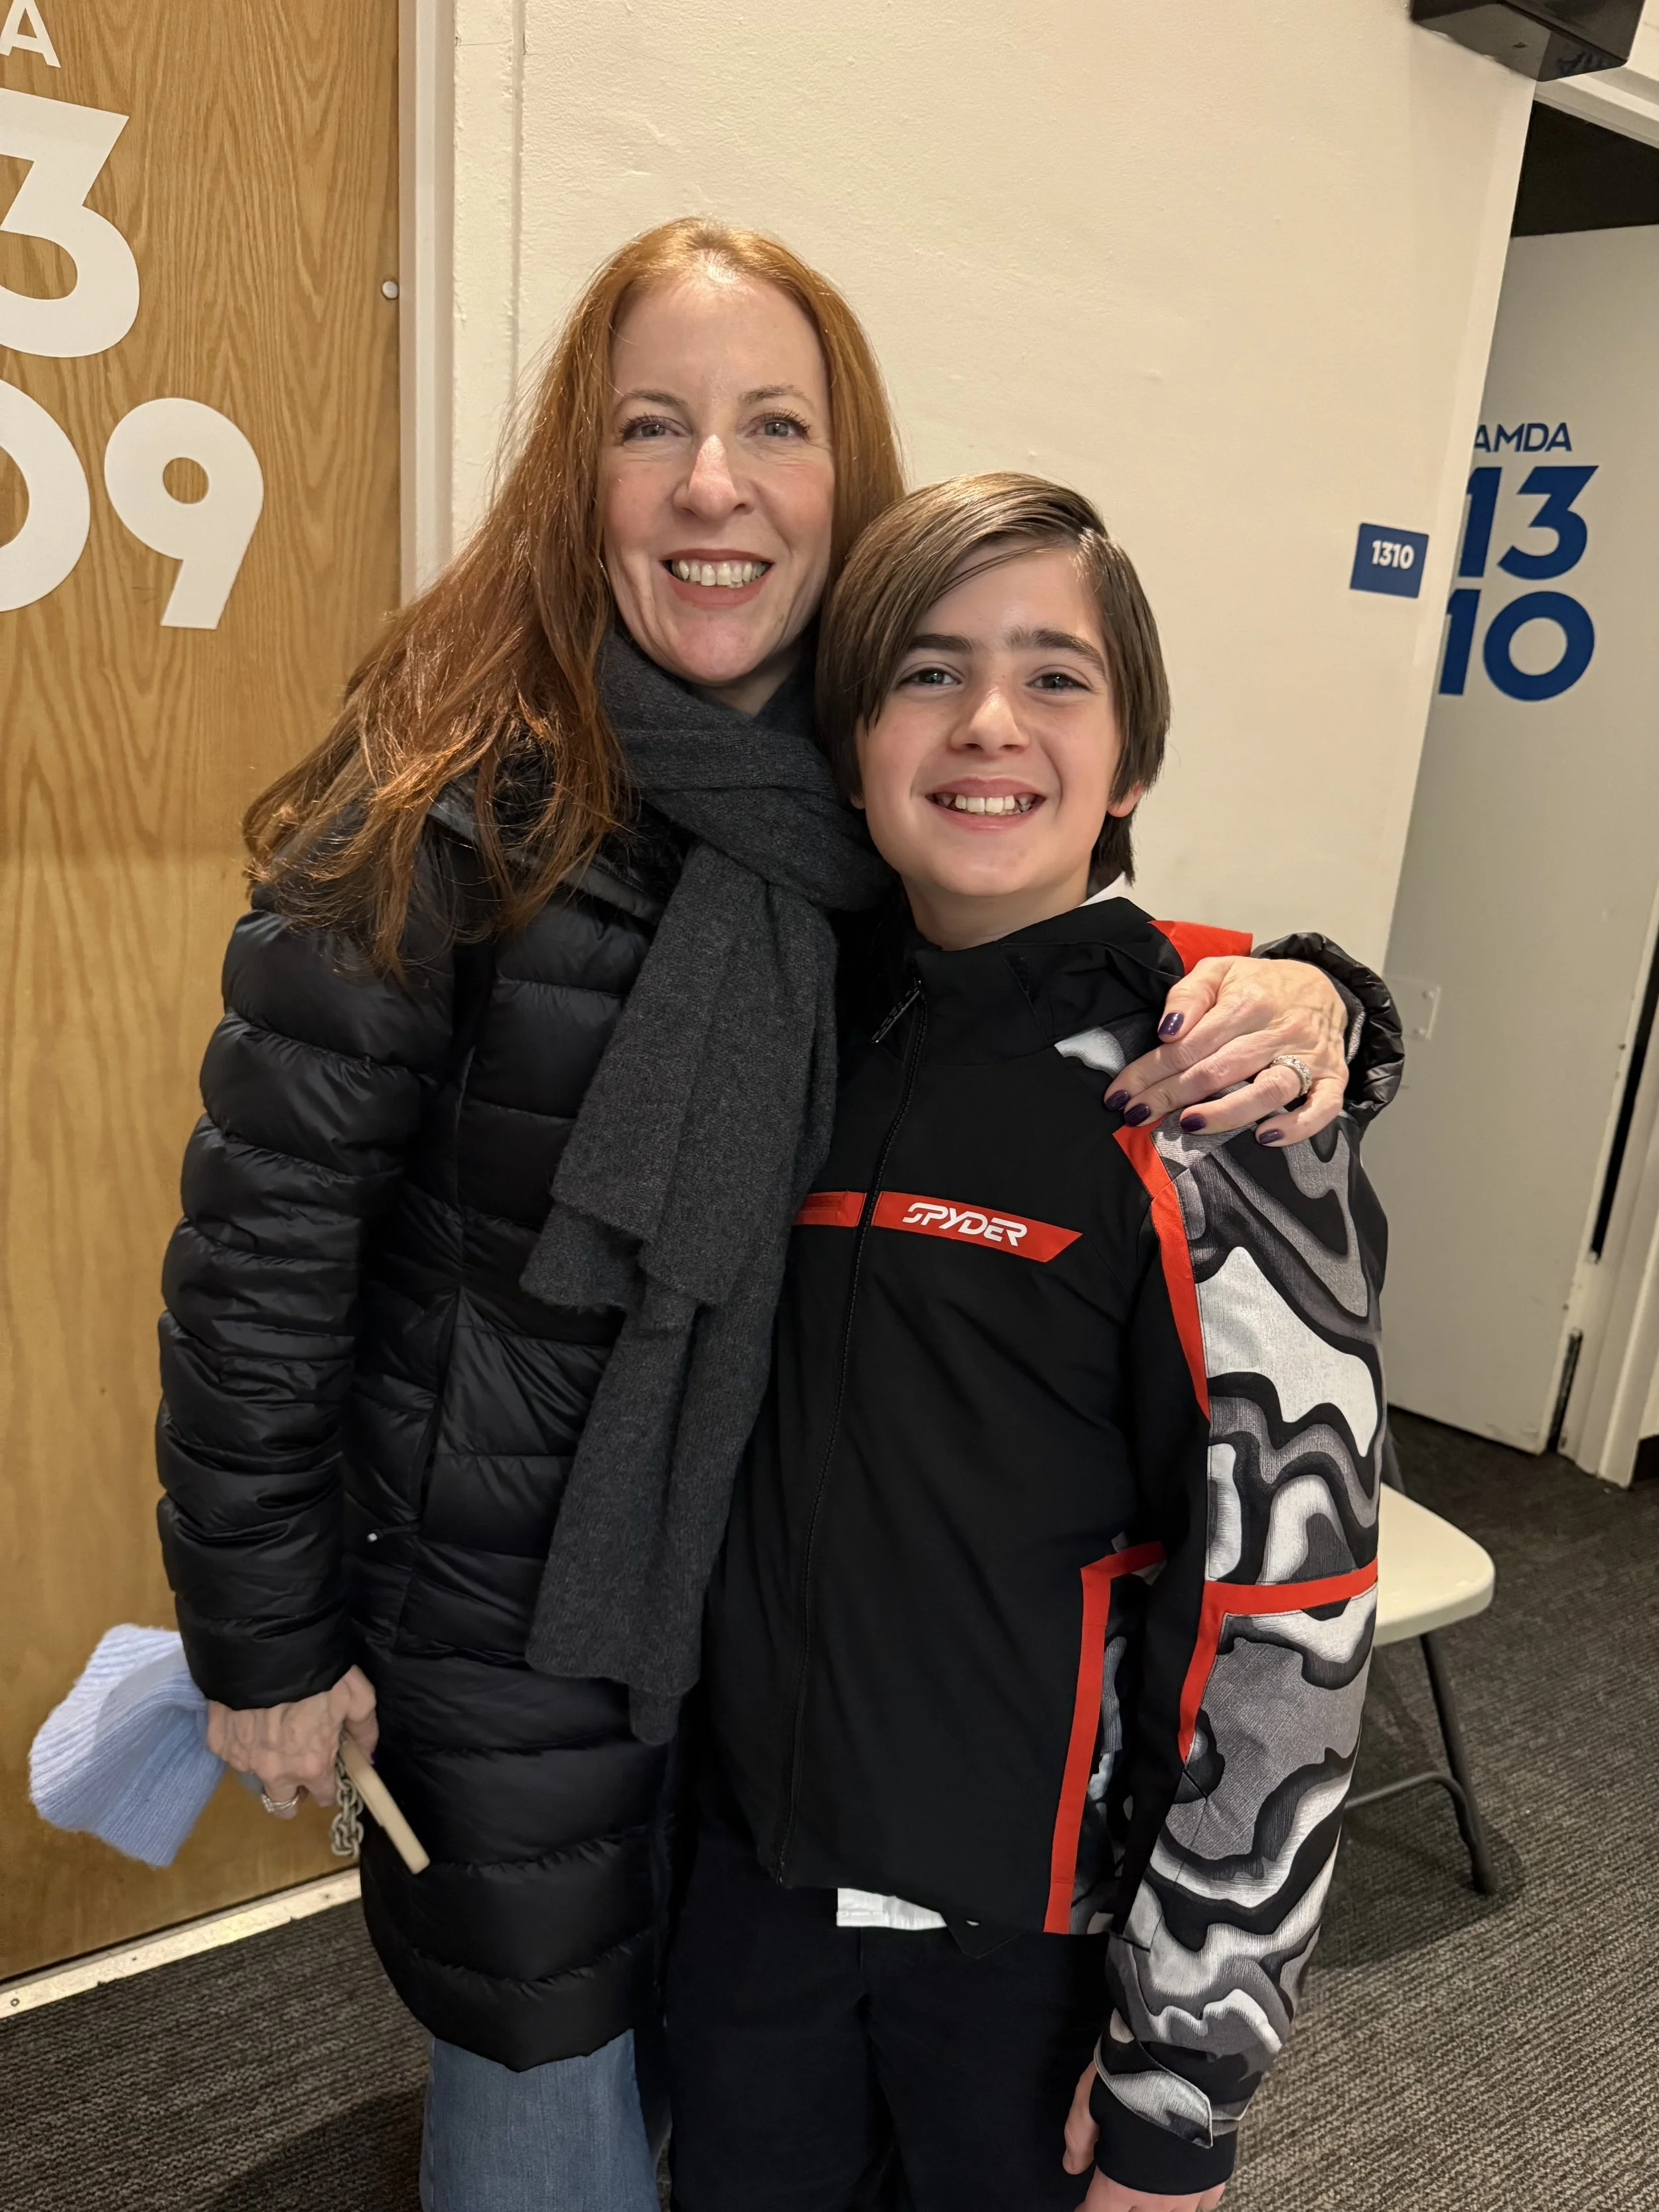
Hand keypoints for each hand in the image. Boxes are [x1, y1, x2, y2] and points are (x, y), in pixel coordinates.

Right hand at [206, 1665, 377, 1815]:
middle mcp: (274, 1772)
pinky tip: (249, 1716)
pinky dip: (241, 1741)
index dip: (328, 1785)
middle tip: (298, 1764)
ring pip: (256, 1776)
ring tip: (272, 1731)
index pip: (323, 1796)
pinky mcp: (218, 1742)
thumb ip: (364, 1730)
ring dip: (266, 1763)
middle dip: (293, 1792)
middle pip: (283, 1804)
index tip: (329, 1771)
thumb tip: (368, 1754)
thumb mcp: (357, 1696)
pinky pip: (232, 1752)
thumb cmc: (319, 1671)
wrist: (266, 1647)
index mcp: (311, 1765)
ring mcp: (242, 1759)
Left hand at [1064, 2065, 1225, 2211]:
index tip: (1085, 2205)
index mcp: (1121, 2184)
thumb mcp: (1087, 2101)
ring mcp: (1190, 2191)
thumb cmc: (1129, 2082)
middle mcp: (1157, 2198)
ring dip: (1157, 2206)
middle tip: (1118, 2191)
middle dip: (1124, 2207)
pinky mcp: (1216, 2175)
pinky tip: (1184, 2183)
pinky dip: (1192, 2197)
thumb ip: (1077, 2138)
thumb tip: (1072, 2168)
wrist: (1187, 2062)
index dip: (1088, 2210)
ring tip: (1150, 2192)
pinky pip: (1204, 2202)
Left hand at [1107, 956, 1346, 1143]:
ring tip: (1189, 1124)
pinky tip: (1264, 1137)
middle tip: (1138, 1115)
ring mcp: (1309, 1057)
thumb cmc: (1259, 985)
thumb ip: (1187, 994)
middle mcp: (1279, 1030)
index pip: (1189, 1044)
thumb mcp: (1219, 971)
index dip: (1150, 1072)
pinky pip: (1321, 1107)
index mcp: (1248, 1002)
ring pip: (1268, 1091)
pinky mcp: (1333, 1077)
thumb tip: (1167, 1030)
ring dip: (1226, 1112)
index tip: (1121, 1095)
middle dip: (1171, 1096)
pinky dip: (1297, 1126)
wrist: (1322, 986)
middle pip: (1219, 1070)